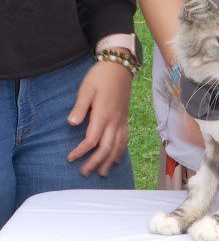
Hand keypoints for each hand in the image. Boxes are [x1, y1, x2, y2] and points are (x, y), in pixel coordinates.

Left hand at [66, 60, 132, 176]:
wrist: (120, 67)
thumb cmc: (100, 77)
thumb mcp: (86, 89)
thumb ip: (79, 108)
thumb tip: (71, 123)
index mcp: (103, 115)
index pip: (92, 140)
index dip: (81, 151)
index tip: (70, 158)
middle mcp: (114, 121)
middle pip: (106, 148)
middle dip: (95, 162)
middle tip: (84, 173)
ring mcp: (122, 121)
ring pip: (118, 146)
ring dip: (109, 161)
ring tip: (101, 173)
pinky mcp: (125, 119)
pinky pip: (124, 140)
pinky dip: (120, 152)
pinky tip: (115, 159)